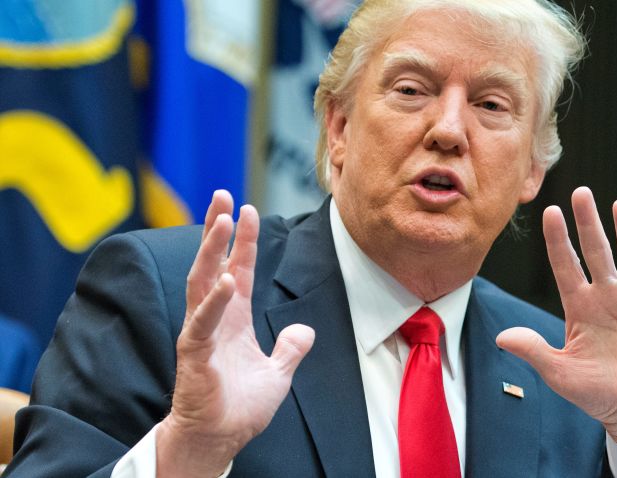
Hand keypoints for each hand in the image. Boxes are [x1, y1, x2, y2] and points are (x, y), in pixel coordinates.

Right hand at [156, 190, 314, 476]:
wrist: (218, 439)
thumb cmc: (239, 408)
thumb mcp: (278, 374)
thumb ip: (290, 349)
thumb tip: (305, 331)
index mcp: (234, 319)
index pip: (239, 269)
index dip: (243, 240)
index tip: (246, 209)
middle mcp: (214, 318)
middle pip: (214, 263)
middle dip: (218, 229)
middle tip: (222, 194)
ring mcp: (202, 333)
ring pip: (203, 282)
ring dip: (212, 251)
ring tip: (221, 220)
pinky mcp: (195, 354)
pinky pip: (203, 322)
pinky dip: (215, 301)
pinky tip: (227, 280)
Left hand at [497, 187, 616, 452]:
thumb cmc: (596, 394)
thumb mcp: (559, 373)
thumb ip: (534, 351)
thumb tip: (501, 338)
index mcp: (579, 307)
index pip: (565, 266)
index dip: (557, 240)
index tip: (549, 212)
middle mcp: (606, 298)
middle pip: (596, 252)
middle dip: (588, 223)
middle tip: (581, 192)